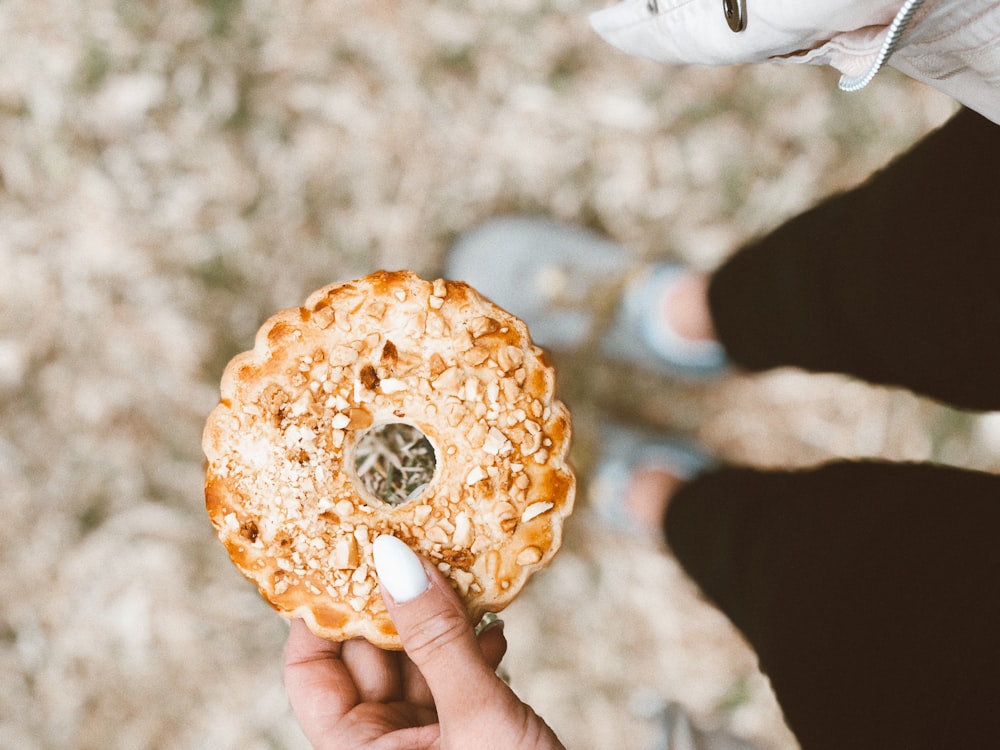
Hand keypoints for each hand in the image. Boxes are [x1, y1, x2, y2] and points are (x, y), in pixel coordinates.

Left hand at [284, 535, 564, 749]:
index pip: (312, 675)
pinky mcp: (465, 736)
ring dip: (439, 621)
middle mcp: (383, 749)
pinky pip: (454, 680)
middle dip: (391, 604)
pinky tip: (493, 628)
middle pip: (368, 660)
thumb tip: (395, 562)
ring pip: (416, 663)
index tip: (338, 559)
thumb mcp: (476, 717)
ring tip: (458, 577)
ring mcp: (425, 742)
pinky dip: (472, 649)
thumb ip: (437, 640)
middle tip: (410, 548)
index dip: (318, 617)